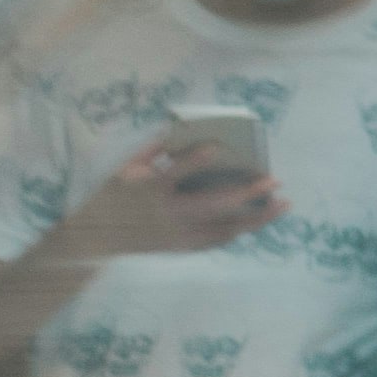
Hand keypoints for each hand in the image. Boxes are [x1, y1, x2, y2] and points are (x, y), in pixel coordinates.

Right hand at [52, 131, 284, 266]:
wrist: (94, 240)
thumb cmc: (111, 198)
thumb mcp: (123, 169)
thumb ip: (152, 149)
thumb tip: (180, 129)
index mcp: (148, 190)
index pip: (174, 173)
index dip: (196, 159)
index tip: (218, 147)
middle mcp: (166, 214)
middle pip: (212, 204)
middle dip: (246, 193)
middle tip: (273, 181)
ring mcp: (175, 234)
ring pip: (223, 228)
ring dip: (255, 217)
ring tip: (282, 205)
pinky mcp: (179, 247)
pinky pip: (215, 241)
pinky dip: (237, 231)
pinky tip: (255, 222)